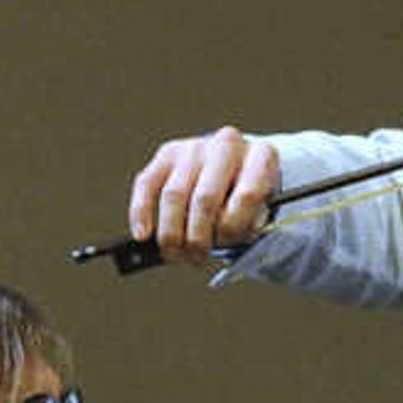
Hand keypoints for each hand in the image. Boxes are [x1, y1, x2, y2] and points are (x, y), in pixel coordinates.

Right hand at [124, 127, 278, 264]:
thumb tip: (204, 246)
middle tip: (197, 257)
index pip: (247, 196)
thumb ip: (243, 230)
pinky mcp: (167, 153)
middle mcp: (227, 145)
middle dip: (198, 237)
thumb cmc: (246, 200)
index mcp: (261, 157)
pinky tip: (143, 235)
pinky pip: (147, 184)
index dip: (233, 229)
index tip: (224, 244)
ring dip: (172, 233)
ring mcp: (195, 147)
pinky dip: (141, 213)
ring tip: (176, 253)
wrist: (234, 170)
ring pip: (174, 195)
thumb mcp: (259, 214)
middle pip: (205, 199)